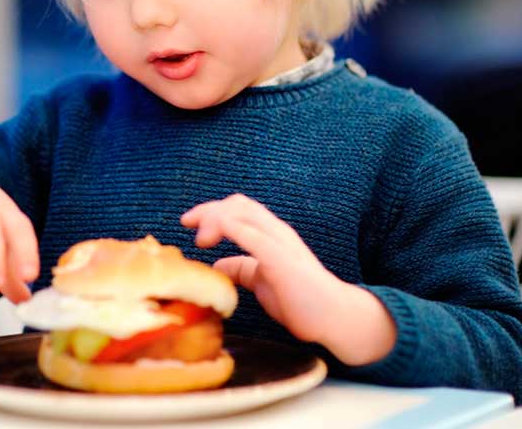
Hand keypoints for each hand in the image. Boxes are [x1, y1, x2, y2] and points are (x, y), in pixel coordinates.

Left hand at [181, 193, 395, 364]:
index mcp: (272, 234)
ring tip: (200, 238)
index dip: (211, 210)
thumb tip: (216, 265)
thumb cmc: (301, 299)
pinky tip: (212, 238)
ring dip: (214, 218)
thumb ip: (241, 268)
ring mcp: (280, 242)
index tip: (190, 224)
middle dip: (207, 210)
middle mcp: (276, 231)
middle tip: (186, 223)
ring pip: (242, 213)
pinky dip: (229, 229)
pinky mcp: (281, 258)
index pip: (239, 208)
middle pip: (238, 204)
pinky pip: (252, 235)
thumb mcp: (262, 280)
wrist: (335, 316)